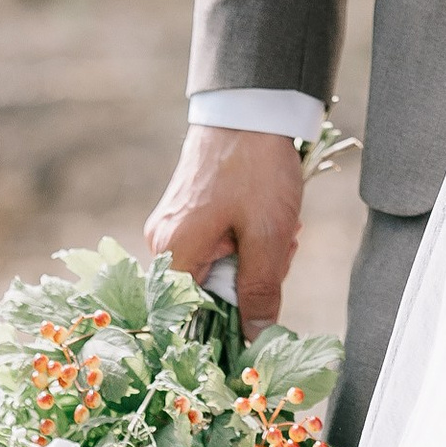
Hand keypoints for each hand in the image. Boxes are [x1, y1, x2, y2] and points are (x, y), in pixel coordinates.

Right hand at [144, 124, 303, 336]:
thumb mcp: (268, 238)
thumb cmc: (256, 170)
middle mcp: (163, 242)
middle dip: (250, 281)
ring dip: (252, 257)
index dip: (226, 325)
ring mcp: (172, 224)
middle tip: (282, 251)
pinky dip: (243, 239)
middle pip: (206, 291)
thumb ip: (260, 294)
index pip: (189, 318)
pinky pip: (214, 243)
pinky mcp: (186, 210)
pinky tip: (265, 219)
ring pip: (216, 266)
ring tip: (280, 229)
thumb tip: (254, 340)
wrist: (250, 107)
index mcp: (175, 253)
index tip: (260, 315)